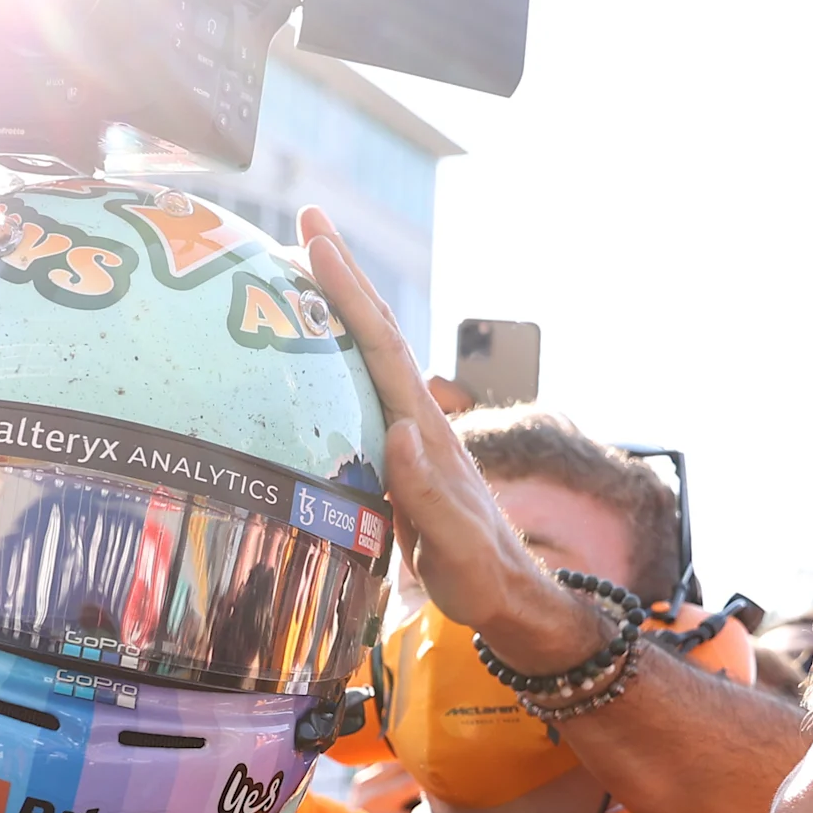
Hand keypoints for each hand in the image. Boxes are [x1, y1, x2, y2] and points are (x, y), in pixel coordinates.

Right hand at [301, 206, 604, 672]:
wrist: (506, 592)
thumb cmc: (480, 575)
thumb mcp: (455, 545)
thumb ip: (428, 494)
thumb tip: (401, 432)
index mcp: (425, 433)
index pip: (383, 350)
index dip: (350, 298)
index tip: (317, 245)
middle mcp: (417, 419)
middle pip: (378, 332)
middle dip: (345, 275)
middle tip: (309, 220)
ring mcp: (410, 431)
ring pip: (371, 353)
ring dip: (343, 304)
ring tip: (306, 260)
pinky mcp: (401, 450)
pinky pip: (364, 386)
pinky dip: (340, 351)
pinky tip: (317, 343)